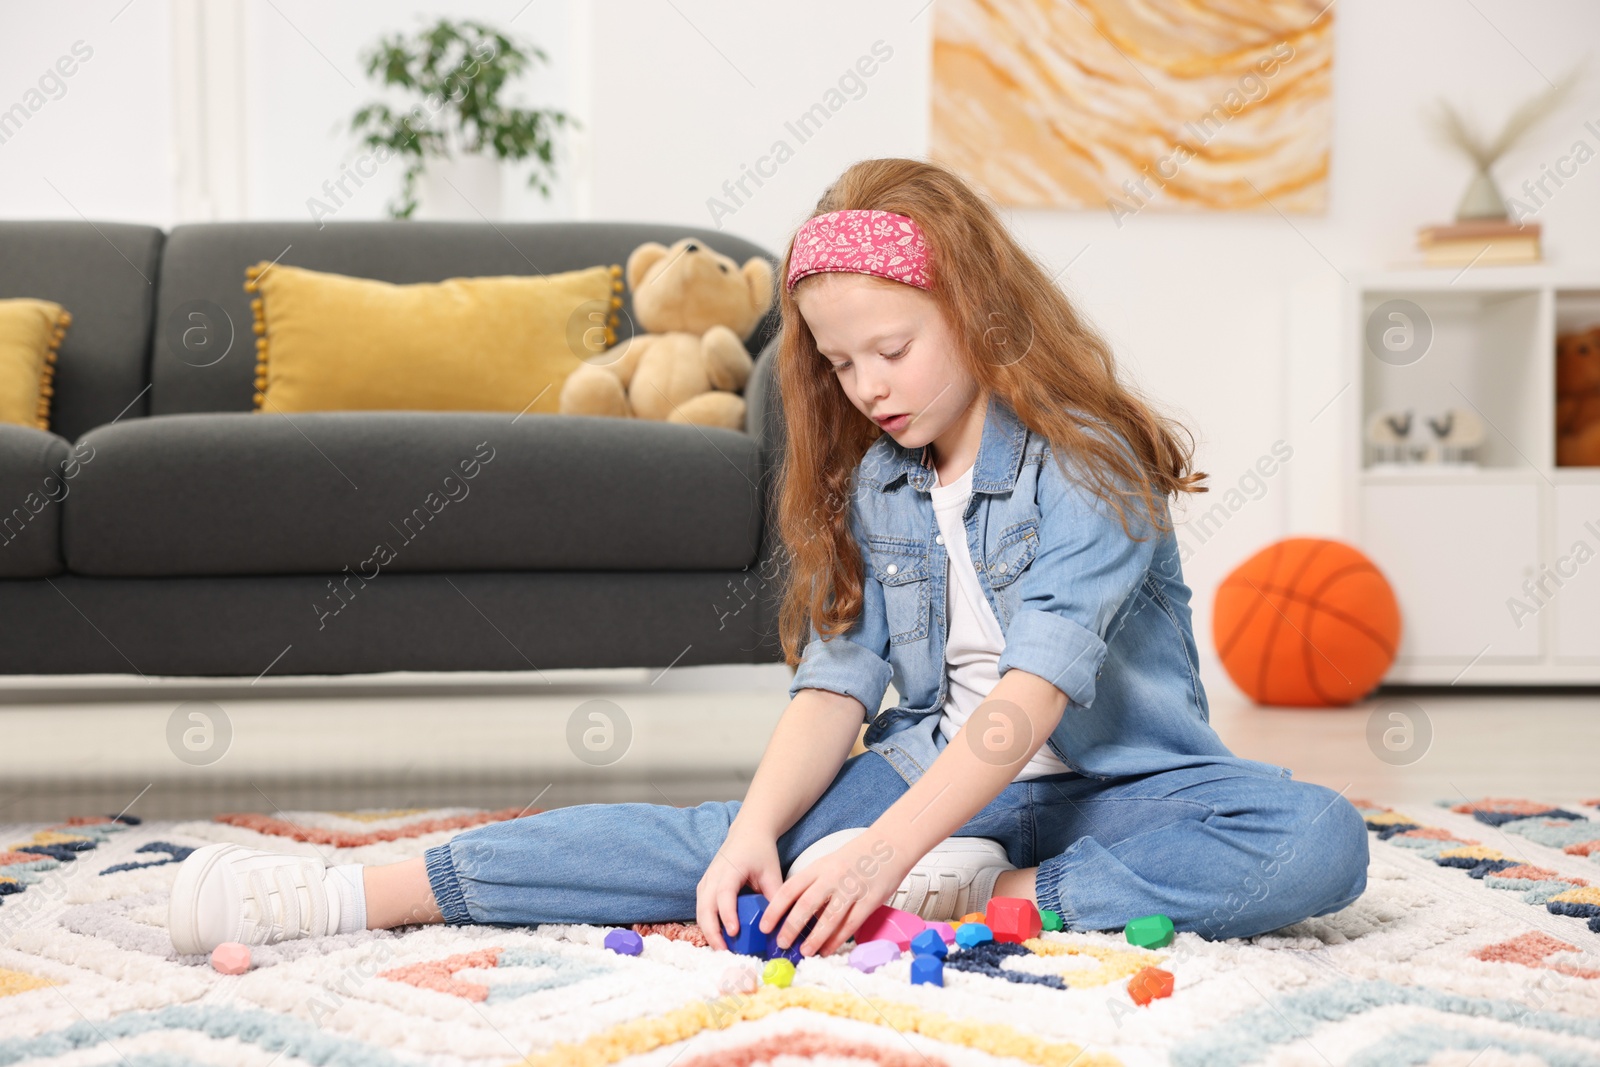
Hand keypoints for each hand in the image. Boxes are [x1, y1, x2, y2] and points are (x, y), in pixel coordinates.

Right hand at [697, 821, 782, 951]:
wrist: (747, 833)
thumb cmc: (761, 852)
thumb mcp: (772, 872)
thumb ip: (775, 897)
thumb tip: (781, 925)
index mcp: (731, 869)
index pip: (724, 893)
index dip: (727, 914)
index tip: (734, 932)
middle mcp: (714, 875)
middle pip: (705, 906)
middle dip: (712, 931)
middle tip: (725, 951)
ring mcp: (706, 881)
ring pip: (700, 910)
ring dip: (708, 931)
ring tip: (722, 950)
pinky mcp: (704, 887)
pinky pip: (701, 909)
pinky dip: (707, 925)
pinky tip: (718, 938)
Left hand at [761, 828, 911, 957]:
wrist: (889, 847)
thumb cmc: (856, 858)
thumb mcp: (828, 864)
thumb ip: (813, 885)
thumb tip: (795, 914)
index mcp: (818, 867)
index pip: (790, 889)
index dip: (775, 909)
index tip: (765, 926)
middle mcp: (833, 877)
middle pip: (806, 905)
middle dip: (791, 928)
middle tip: (782, 943)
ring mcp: (852, 888)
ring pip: (829, 918)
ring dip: (814, 938)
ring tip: (805, 952)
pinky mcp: (870, 900)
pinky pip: (850, 924)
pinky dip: (837, 939)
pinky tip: (828, 949)